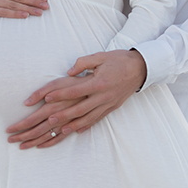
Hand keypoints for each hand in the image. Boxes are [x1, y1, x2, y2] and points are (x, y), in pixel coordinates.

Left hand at [6, 49, 146, 148]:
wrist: (141, 68)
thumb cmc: (119, 60)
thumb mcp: (100, 56)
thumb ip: (83, 63)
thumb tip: (69, 73)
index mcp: (99, 82)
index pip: (75, 91)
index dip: (60, 95)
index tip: (46, 98)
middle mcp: (104, 96)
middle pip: (80, 109)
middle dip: (63, 115)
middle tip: (49, 120)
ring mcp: (109, 103)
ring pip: (89, 118)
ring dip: (74, 125)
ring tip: (61, 129)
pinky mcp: (113, 107)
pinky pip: (98, 119)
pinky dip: (87, 125)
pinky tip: (78, 130)